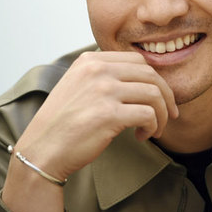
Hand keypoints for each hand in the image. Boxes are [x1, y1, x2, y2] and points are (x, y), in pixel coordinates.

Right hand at [12, 51, 178, 179]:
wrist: (41, 151)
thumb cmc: (63, 124)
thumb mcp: (78, 86)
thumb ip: (104, 76)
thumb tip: (144, 78)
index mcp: (90, 60)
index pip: (138, 60)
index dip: (155, 79)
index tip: (161, 97)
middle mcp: (97, 70)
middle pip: (150, 74)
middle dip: (166, 95)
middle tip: (169, 114)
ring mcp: (103, 90)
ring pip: (154, 94)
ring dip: (161, 114)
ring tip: (155, 129)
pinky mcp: (109, 114)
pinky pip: (148, 114)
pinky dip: (152, 126)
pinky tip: (142, 136)